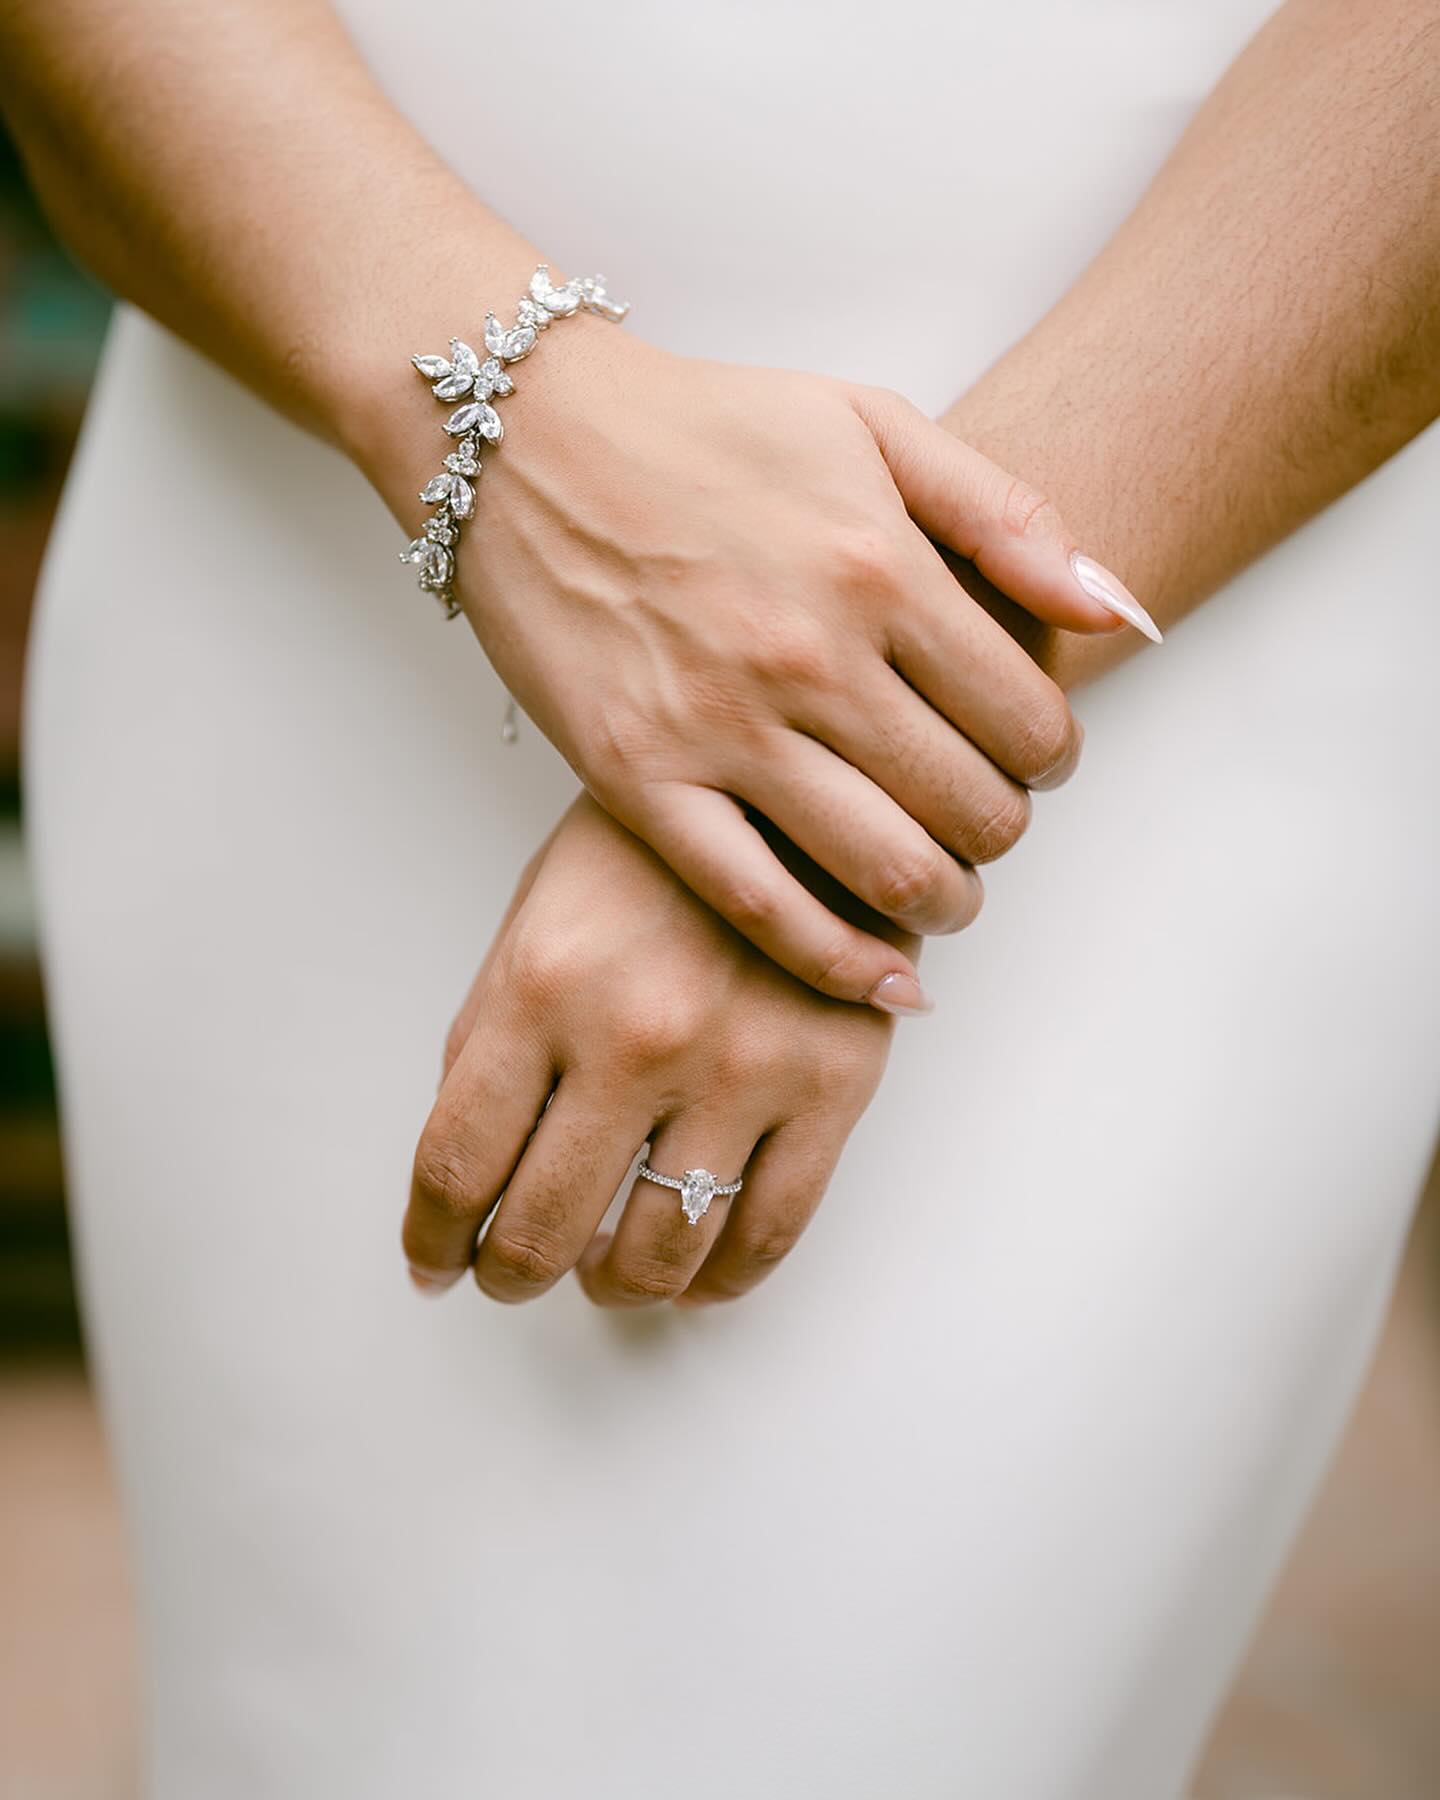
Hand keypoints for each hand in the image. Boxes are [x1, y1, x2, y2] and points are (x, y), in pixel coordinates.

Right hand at [379, 317, 1150, 1010]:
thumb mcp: (872, 423)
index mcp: (878, 566)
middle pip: (972, 809)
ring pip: (887, 872)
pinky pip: (761, 906)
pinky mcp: (640, 783)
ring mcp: (720, 729)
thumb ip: (1007, 515)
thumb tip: (1121, 614)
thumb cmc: (704, 428)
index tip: (1033, 757)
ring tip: (944, 890)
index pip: (1028, 719)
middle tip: (985, 819)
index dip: (1053, 756)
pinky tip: (885, 977)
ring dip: (946, 904)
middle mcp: (809, 656)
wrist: (523, 441)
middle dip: (1004, 831)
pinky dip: (841, 963)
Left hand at [401, 793, 904, 1307]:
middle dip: (512, 1273)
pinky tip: (692, 1274)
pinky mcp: (834, 1084)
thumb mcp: (537, 917)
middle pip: (544, 1230)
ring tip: (603, 1272)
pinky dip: (718, 1281)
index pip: (458, 1164)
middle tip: (511, 1273)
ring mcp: (743, 1068)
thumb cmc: (654, 852)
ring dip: (613, 1288)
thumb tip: (465, 1169)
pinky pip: (769, 1235)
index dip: (433, 1239)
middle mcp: (637, 1037)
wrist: (801, 787)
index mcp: (542, 988)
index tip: (434, 1264)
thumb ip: (492, 1040)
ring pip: (660, 1257)